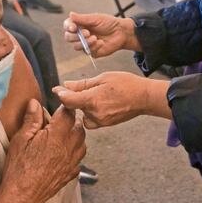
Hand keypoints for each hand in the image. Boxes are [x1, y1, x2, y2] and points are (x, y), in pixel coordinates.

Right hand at [1, 100, 86, 202]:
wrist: (22, 196)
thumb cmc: (19, 169)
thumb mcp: (20, 140)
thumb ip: (31, 120)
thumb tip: (35, 104)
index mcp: (56, 136)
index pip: (68, 114)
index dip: (64, 107)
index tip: (59, 105)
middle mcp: (68, 148)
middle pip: (79, 128)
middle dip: (72, 121)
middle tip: (60, 120)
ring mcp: (72, 162)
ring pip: (82, 143)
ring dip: (76, 136)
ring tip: (63, 135)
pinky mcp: (71, 173)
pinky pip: (79, 159)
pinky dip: (74, 153)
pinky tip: (64, 153)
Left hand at [54, 72, 169, 128]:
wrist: (144, 98)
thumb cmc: (126, 84)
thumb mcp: (103, 78)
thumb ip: (82, 84)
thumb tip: (66, 85)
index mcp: (92, 100)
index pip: (68, 101)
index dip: (61, 95)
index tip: (57, 89)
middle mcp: (95, 113)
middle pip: (74, 107)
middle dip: (74, 98)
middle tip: (82, 88)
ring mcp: (101, 121)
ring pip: (82, 114)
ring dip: (83, 106)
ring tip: (96, 96)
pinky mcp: (106, 124)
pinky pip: (91, 120)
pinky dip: (91, 113)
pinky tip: (100, 104)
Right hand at [63, 11, 138, 57]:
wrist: (121, 32)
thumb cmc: (109, 23)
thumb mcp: (95, 19)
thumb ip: (82, 18)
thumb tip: (70, 14)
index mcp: (80, 25)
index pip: (67, 26)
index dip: (68, 27)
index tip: (73, 27)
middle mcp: (80, 35)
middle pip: (68, 38)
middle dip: (75, 36)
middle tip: (86, 33)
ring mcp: (85, 44)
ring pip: (76, 47)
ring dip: (85, 42)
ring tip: (95, 38)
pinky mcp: (92, 52)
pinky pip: (88, 52)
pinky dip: (94, 46)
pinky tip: (101, 42)